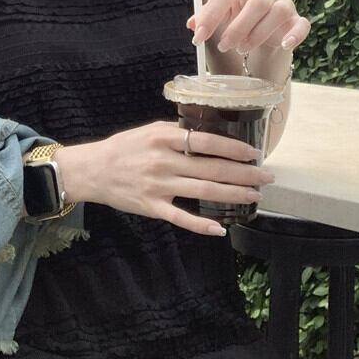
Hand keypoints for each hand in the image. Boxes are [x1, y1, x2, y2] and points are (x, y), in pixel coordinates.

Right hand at [55, 121, 274, 235]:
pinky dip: (201, 224)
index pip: (206, 141)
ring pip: (203, 191)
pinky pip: (180, 217)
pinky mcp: (152, 207)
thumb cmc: (125, 147)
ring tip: (253, 196)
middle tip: (265, 177)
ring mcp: (158, 186)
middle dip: (243, 174)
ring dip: (232, 195)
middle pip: (211, 169)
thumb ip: (178, 132)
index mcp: (164, 137)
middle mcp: (163, 161)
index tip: (253, 153)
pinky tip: (220, 228)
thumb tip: (210, 134)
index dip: (233, 148)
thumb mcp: (150, 130)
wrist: (93, 170)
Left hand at [186, 0, 310, 53]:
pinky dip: (294, 35)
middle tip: (223, 46)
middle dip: (237, 28)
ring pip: (276, 14)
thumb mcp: (222, 13)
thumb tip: (192, 25)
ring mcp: (286, 2)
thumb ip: (206, 17)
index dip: (210, 16)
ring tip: (242, 49)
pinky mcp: (298, 19)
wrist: (267, 26)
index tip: (198, 36)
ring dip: (257, 35)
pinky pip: (301, 25)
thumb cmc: (241, 14)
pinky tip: (283, 45)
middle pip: (255, 4)